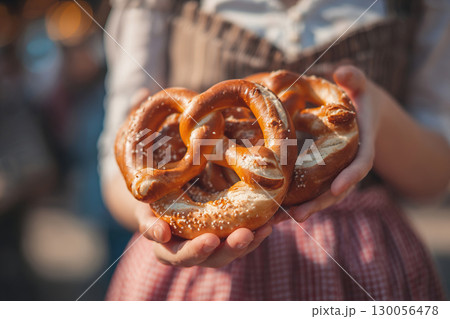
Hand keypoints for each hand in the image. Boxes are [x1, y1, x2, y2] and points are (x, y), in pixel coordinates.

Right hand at [135, 203, 271, 267]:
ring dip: (251, 240)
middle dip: (231, 248)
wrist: (166, 196)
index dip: (196, 250)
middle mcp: (194, 252)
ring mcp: (214, 245)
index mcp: (170, 250)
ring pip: (234, 249)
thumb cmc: (152, 204)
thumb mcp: (145, 210)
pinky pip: (248, 235)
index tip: (210, 239)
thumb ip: (149, 223)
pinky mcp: (230, 234)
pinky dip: (263, 226)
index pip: (182, 255)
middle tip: (244, 235)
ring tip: (265, 227)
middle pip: (214, 257)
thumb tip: (161, 234)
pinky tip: (276, 217)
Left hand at [272, 65, 383, 223]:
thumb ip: (355, 79)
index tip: (338, 188)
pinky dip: (293, 201)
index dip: (350, 177)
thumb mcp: (360, 86)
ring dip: (301, 209)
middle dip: (318, 204)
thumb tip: (342, 71)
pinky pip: (308, 191)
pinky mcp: (320, 175)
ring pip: (320, 196)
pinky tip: (273, 211)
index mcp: (362, 145)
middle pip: (336, 190)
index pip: (361, 164)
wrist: (360, 113)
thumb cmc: (358, 97)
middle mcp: (348, 164)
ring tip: (277, 221)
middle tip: (298, 216)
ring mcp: (335, 173)